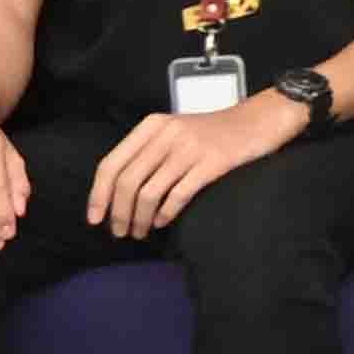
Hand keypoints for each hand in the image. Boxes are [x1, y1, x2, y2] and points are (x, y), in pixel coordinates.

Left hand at [81, 97, 282, 235]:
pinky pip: (178, 195)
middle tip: (120, 232)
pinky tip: (163, 223)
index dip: (98, 194)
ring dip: (139, 219)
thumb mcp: (174, 132)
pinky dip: (166, 214)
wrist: (258, 121)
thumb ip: (148, 153)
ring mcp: (188, 149)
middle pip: (127, 182)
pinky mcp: (211, 163)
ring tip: (140, 232)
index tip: (95, 219)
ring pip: (149, 192)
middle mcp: (166, 135)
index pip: (111, 163)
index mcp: (151, 126)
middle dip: (118, 213)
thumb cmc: (213, 132)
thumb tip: (118, 193)